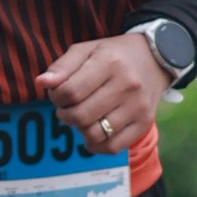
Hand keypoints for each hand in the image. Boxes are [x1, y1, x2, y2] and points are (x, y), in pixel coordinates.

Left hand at [36, 31, 173, 154]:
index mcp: (109, 62)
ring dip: (80, 130)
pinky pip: (113, 147)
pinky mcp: (144, 123)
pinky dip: (96, 145)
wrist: (155, 59)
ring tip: (82, 117)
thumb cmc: (113, 55)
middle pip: (81, 116)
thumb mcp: (87, 50)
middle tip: (67, 107)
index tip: (58, 94)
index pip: (70, 92)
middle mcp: (127, 85)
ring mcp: (137, 107)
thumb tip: (42, 83)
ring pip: (95, 134)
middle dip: (65, 114)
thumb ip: (62, 66)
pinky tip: (93, 132)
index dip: (56, 97)